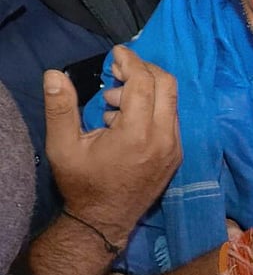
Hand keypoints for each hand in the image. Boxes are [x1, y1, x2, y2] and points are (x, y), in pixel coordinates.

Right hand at [43, 45, 181, 246]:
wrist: (104, 221)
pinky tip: (126, 117)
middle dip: (144, 70)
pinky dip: (153, 107)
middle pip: (167, 85)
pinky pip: (171, 118)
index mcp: (137, 135)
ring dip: (148, 89)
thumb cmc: (82, 183)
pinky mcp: (177, 154)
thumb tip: (55, 75)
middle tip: (118, 72)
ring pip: (172, 101)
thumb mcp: (63, 147)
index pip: (144, 83)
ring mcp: (174, 147)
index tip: (116, 53)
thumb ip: (60, 109)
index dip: (131, 62)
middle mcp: (164, 138)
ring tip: (114, 102)